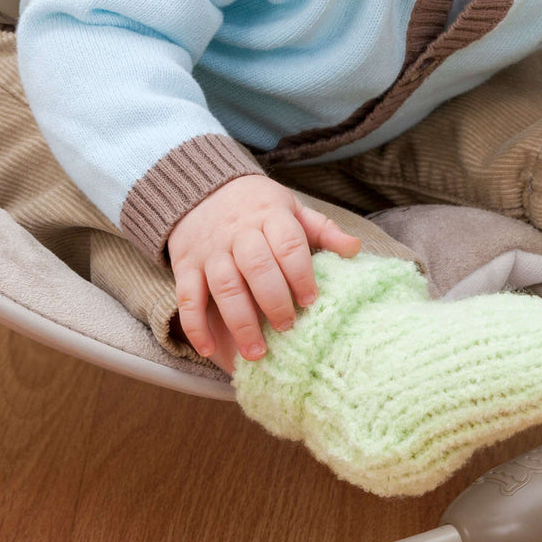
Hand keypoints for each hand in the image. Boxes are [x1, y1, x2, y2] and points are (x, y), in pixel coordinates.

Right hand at [167, 174, 361, 373]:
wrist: (203, 189)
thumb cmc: (258, 206)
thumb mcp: (292, 208)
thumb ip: (322, 229)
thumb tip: (355, 249)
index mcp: (270, 215)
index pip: (288, 244)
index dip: (301, 273)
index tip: (312, 300)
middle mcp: (239, 232)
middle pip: (257, 267)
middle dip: (274, 300)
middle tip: (288, 328)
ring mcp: (211, 250)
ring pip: (224, 286)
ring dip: (240, 321)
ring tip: (257, 352)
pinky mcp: (186, 265)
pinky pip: (188, 297)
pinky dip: (195, 325)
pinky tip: (208, 350)